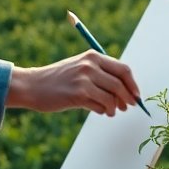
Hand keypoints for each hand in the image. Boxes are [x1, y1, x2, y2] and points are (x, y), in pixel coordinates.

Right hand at [7, 51, 141, 115]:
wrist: (32, 85)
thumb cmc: (59, 80)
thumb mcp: (80, 68)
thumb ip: (101, 74)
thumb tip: (127, 91)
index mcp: (93, 56)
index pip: (123, 69)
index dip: (133, 84)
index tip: (136, 95)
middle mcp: (90, 65)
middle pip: (121, 84)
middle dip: (128, 98)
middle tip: (128, 107)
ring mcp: (84, 79)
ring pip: (112, 97)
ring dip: (115, 107)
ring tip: (111, 111)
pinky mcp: (78, 94)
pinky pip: (101, 106)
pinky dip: (103, 111)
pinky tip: (99, 111)